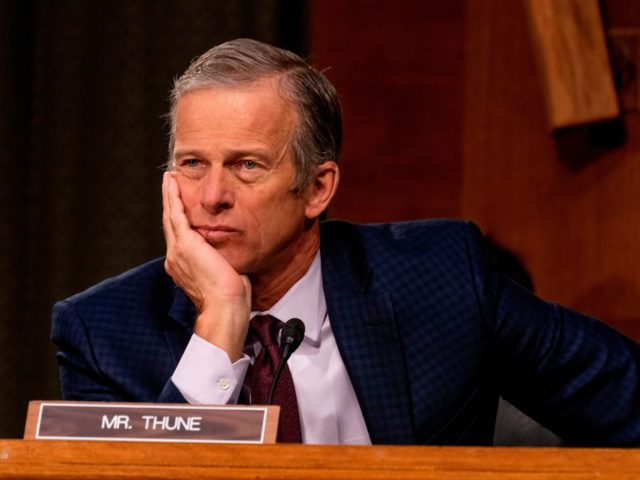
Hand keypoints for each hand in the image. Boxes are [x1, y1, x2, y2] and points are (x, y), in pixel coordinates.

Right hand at [162, 172, 250, 360]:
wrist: (225, 306)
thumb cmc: (230, 298)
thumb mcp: (224, 275)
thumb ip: (222, 263)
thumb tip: (229, 259)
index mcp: (184, 267)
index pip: (180, 237)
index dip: (178, 220)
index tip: (179, 207)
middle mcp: (176, 258)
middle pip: (171, 224)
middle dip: (170, 203)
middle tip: (169, 184)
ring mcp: (178, 251)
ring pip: (170, 216)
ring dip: (169, 195)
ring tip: (169, 179)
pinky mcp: (185, 244)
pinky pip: (175, 214)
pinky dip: (172, 196)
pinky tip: (171, 182)